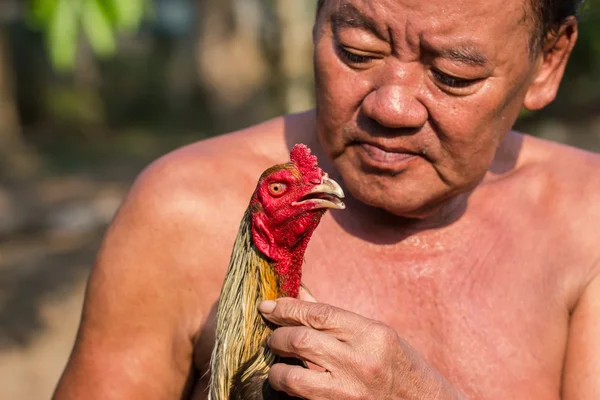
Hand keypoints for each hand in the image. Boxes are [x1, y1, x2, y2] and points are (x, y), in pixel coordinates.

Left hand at [258, 298, 465, 399]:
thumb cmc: (404, 367)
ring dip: (276, 368)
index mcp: (372, 335)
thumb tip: (301, 295)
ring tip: (276, 362)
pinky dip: (288, 390)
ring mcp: (348, 392)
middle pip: (300, 340)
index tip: (269, 305)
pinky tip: (287, 382)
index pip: (318, 314)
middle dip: (277, 335)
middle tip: (271, 334)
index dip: (288, 307)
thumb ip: (336, 318)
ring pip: (293, 376)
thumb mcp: (377, 335)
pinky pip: (301, 399)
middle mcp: (359, 362)